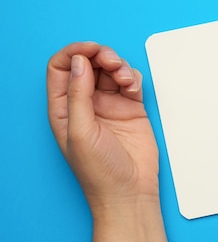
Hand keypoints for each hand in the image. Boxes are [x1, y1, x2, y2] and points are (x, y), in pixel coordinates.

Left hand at [47, 42, 158, 208]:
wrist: (130, 192)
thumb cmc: (100, 172)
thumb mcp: (81, 132)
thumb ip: (78, 95)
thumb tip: (79, 62)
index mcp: (64, 109)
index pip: (61, 68)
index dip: (74, 53)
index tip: (90, 50)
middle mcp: (86, 104)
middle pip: (89, 64)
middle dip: (100, 56)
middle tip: (111, 62)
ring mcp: (110, 105)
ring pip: (111, 69)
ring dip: (119, 65)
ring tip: (124, 78)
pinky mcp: (132, 107)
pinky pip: (131, 81)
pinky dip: (133, 77)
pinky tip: (132, 87)